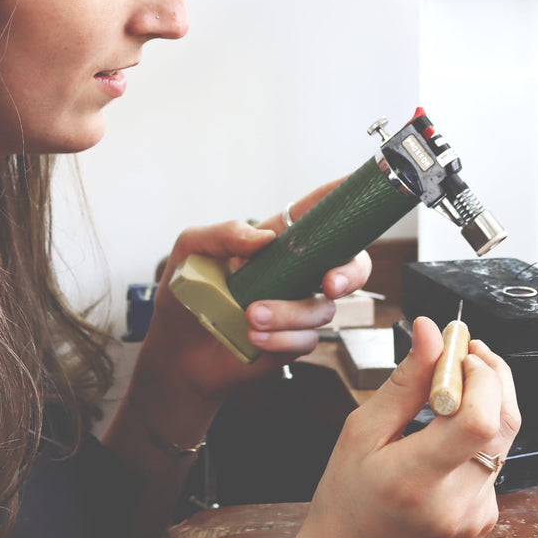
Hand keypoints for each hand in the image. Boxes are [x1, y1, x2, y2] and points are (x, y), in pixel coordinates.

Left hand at [138, 177, 370, 403]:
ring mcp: (296, 308)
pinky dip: (281, 341)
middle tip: (329, 284)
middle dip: (351, 273)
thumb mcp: (191, 251)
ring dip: (290, 313)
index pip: (321, 215)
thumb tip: (263, 237)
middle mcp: (295, 273)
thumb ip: (223, 234)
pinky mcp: (290, 342)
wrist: (174, 349)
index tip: (363, 188)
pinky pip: (306, 341)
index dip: (346, 200)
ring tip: (250, 316)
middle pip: (350, 264)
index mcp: (278, 242)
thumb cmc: (184, 294)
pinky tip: (253, 339)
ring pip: (323, 309)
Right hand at [289, 316, 520, 537]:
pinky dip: (479, 435)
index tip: (458, 350)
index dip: (478, 375)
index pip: (478, 420)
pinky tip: (448, 432)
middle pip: (503, 424)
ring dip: (486, 401)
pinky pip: (495, 462)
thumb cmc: (346, 496)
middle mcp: (456, 504)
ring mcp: (476, 517)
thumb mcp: (361, 430)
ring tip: (450, 387)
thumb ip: (404, 382)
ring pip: (504, 440)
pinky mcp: (485, 520)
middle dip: (490, 375)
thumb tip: (430, 334)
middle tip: (463, 352)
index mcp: (415, 479)